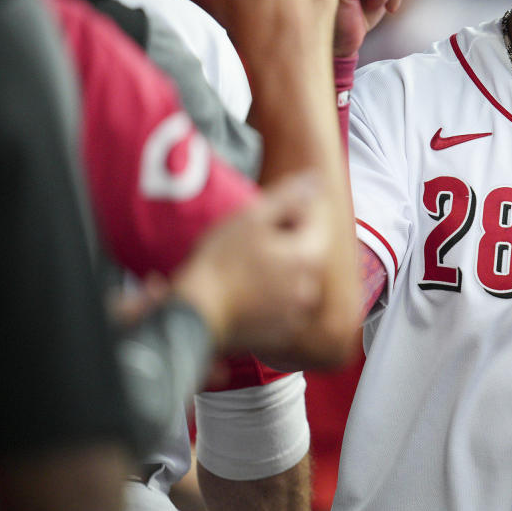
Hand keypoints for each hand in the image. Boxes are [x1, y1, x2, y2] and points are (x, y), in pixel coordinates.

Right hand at [172, 172, 327, 354]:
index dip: (296, 206)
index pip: (317, 219)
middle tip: (254, 233)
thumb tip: (316, 179)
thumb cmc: (220, 263)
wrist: (193, 315)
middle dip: (287, 236)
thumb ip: (289, 196)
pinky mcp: (281, 331)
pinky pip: (283, 302)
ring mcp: (297, 313)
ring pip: (295, 276)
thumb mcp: (252, 218)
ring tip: (247, 260)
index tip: (270, 206)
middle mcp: (311, 287)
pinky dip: (272, 290)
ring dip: (280, 264)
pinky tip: (246, 286)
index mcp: (309, 257)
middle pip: (307, 249)